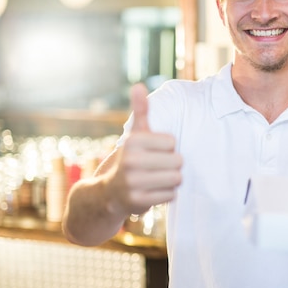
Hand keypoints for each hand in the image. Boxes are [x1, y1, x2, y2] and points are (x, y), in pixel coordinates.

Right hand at [105, 83, 182, 215]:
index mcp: (132, 141)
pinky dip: (167, 194)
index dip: (168, 147)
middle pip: (178, 161)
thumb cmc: (131, 158)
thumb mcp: (135, 134)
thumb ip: (140, 110)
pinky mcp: (138, 201)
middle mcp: (130, 161)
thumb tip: (138, 85)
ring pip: (176, 178)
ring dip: (172, 180)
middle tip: (158, 167)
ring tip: (158, 178)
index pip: (172, 142)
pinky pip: (171, 195)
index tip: (155, 151)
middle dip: (173, 165)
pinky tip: (155, 190)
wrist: (109, 192)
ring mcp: (133, 182)